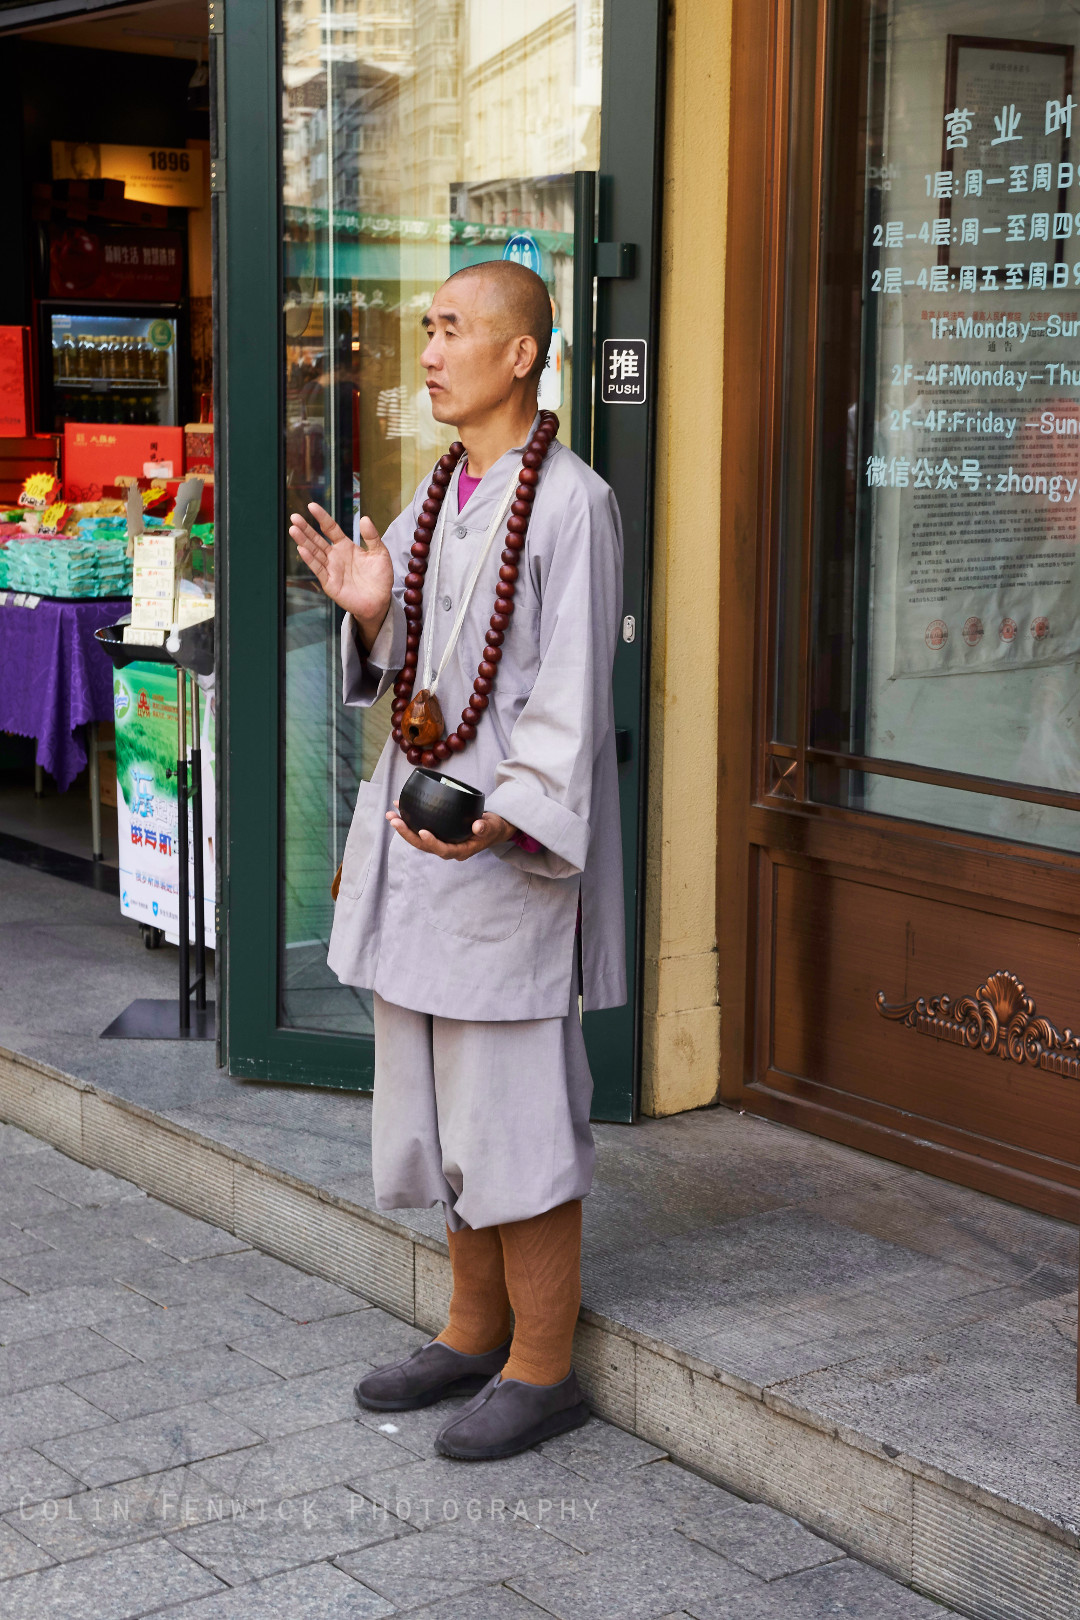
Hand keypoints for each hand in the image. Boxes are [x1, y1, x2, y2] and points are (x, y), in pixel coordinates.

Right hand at [289, 503, 394, 646]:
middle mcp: (335, 556)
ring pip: (314, 552)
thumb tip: (364, 518)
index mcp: (346, 547)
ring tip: (293, 529)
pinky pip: (319, 570)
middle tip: (294, 516)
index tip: (312, 506)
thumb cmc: (380, 578)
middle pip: (317, 539)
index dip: (322, 517)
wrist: (380, 601)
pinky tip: (302, 549)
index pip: (330, 528)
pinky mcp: (330, 583)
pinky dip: (310, 560)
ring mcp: (331, 569)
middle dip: (306, 528)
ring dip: (304, 541)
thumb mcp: (380, 553)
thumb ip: (372, 536)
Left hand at [386, 806, 516, 861]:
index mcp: (461, 850)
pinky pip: (421, 829)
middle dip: (407, 834)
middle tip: (394, 820)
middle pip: (424, 846)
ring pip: (419, 839)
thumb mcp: (492, 827)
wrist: (491, 829)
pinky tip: (400, 808)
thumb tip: (477, 826)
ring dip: (403, 827)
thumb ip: (485, 827)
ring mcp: (441, 842)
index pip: (444, 850)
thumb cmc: (492, 828)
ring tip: (391, 814)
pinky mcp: (438, 834)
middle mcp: (448, 849)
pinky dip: (410, 820)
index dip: (432, 843)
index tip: (423, 832)